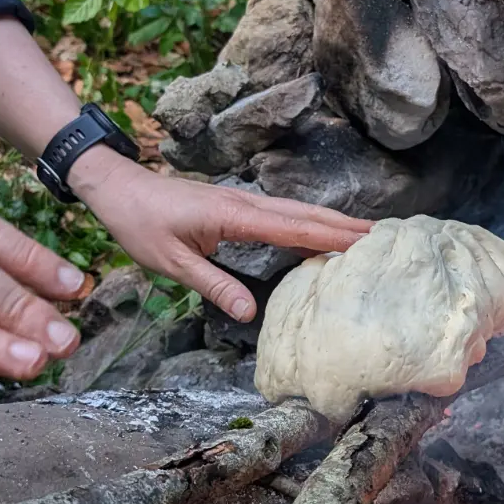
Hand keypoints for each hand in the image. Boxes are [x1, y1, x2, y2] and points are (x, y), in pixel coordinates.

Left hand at [69, 151, 369, 319]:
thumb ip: (213, 285)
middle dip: (346, 225)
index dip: (332, 236)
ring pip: (298, 211)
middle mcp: (246, 204)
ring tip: (366, 235)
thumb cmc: (140, 224)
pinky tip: (321, 235)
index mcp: (235, 216)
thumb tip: (251, 314)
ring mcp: (243, 202)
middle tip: (386, 237)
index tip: (368, 242)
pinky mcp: (237, 207)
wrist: (118, 189)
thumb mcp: (171, 263)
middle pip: (306, 214)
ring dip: (332, 222)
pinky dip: (309, 223)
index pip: (294, 228)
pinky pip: (283, 215)